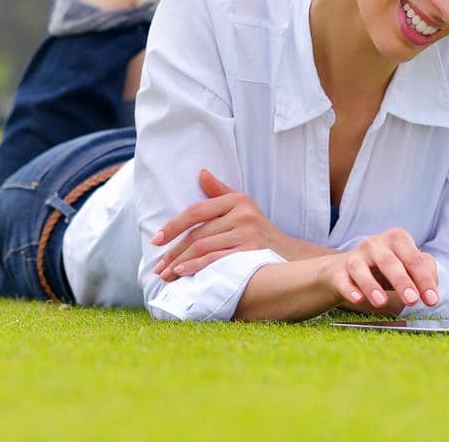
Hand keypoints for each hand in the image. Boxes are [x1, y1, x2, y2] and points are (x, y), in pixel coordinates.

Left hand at [150, 168, 290, 280]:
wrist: (293, 255)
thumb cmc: (260, 232)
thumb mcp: (243, 208)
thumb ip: (220, 192)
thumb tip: (201, 173)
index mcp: (236, 200)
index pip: (196, 211)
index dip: (173, 226)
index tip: (156, 241)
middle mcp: (242, 213)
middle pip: (198, 234)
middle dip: (174, 252)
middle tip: (158, 268)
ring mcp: (248, 233)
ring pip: (204, 247)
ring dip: (181, 263)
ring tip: (166, 275)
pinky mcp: (252, 252)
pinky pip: (217, 260)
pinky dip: (197, 267)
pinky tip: (184, 274)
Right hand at [327, 227, 438, 309]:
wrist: (347, 271)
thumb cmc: (385, 269)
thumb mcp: (407, 266)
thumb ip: (425, 272)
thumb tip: (432, 289)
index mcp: (396, 239)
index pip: (413, 258)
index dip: (424, 279)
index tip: (432, 300)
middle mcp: (374, 244)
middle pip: (388, 261)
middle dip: (401, 281)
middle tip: (412, 300)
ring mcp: (354, 256)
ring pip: (361, 268)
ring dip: (371, 285)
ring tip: (381, 302)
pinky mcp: (338, 272)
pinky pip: (342, 280)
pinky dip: (349, 289)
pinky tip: (357, 298)